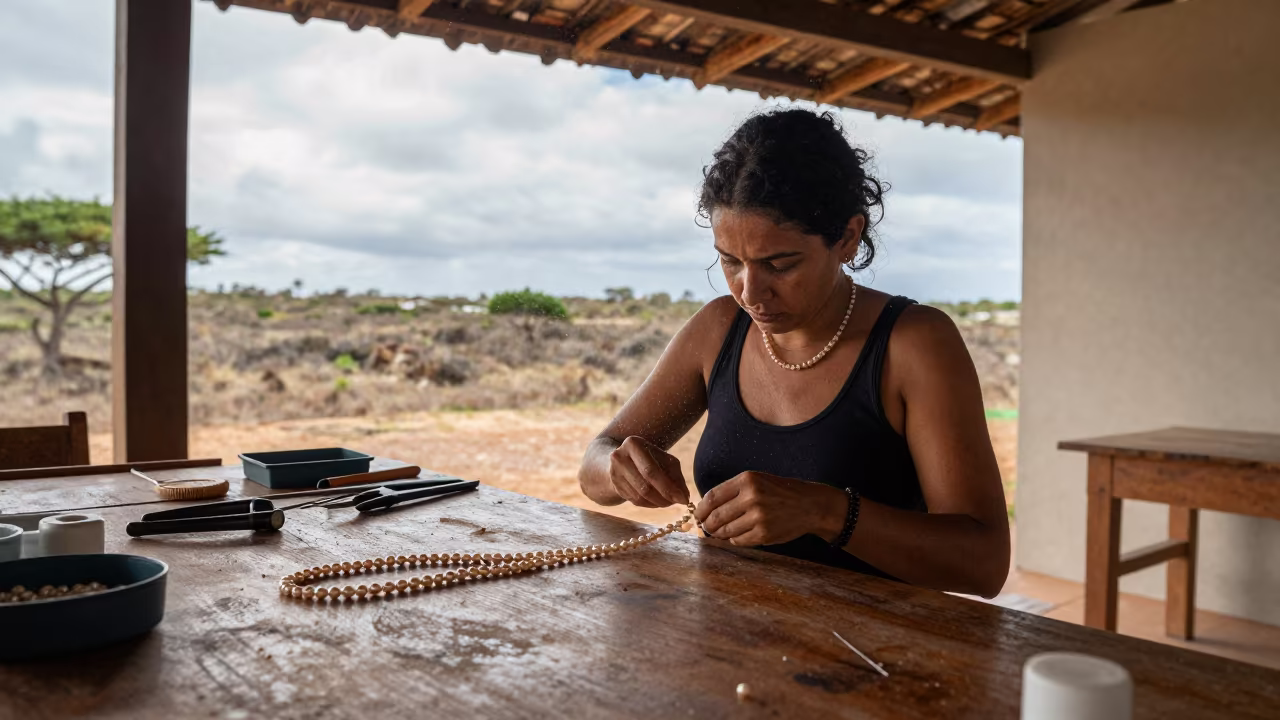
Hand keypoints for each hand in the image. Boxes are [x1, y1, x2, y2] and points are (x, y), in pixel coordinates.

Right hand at [608, 436, 690, 507]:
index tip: (684, 499)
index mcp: (633, 444)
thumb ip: (675, 475)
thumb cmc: (648, 458)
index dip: (668, 487)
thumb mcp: (663, 458)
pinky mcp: (615, 486)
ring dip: (658, 502)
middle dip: (664, 497)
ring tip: (669, 502)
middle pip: (645, 486)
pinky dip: (650, 504)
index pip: (651, 471)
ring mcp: (614, 473)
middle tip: (677, 502)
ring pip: (640, 496)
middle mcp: (620, 457)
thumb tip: (684, 496)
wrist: (622, 459)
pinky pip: (635, 501)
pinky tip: (657, 501)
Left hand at [694, 471, 845, 545]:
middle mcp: (751, 497)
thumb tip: (706, 508)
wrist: (810, 505)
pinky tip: (737, 535)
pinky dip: (734, 539)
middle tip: (707, 527)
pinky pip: (739, 540)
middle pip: (716, 516)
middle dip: (707, 524)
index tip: (698, 515)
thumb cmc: (780, 492)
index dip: (701, 509)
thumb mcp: (757, 480)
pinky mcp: (764, 534)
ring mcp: (758, 517)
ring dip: (719, 533)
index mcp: (747, 480)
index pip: (712, 496)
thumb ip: (733, 491)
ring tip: (720, 532)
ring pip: (726, 530)